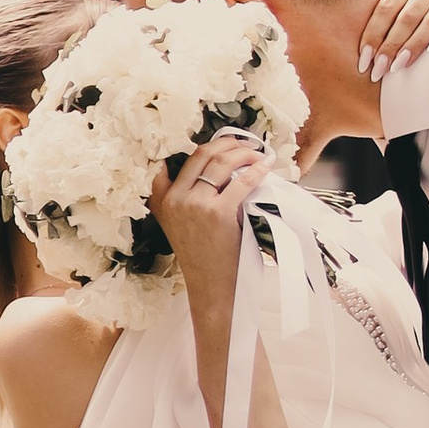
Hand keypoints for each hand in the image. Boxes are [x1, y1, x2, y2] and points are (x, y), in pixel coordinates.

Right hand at [149, 132, 272, 321]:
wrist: (209, 285)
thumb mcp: (174, 223)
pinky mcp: (218, 213)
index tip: (225, 143)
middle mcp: (176, 198)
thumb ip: (172, 195)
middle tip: (245, 144)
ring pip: (222, 163)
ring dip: (244, 153)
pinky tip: (265, 168)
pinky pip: (241, 182)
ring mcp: (196, 205)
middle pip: (204, 154)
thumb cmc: (200, 255)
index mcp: (164, 198)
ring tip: (257, 155)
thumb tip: (193, 165)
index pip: (185, 158)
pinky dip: (256, 171)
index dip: (208, 145)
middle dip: (228, 144)